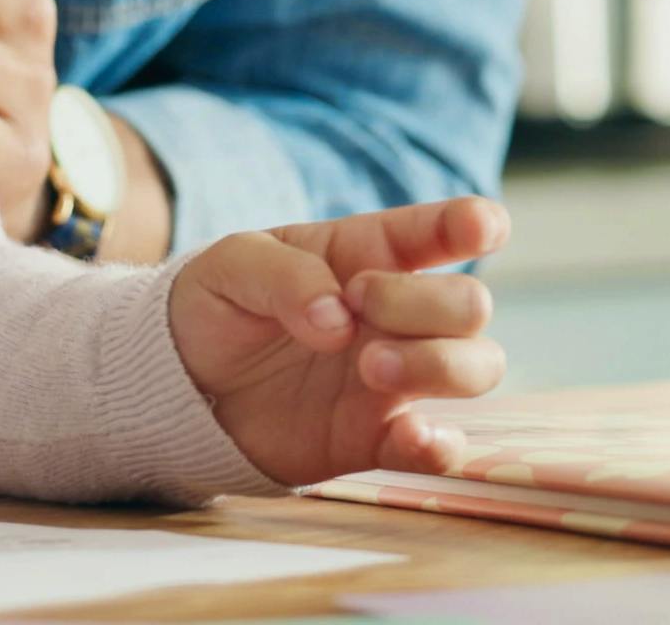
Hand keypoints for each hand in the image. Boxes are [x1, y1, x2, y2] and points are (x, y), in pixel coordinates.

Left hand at [169, 195, 509, 489]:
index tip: (483, 224)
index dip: (468, 223)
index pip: (431, 232)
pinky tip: (414, 436)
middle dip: (424, 302)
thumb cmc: (219, 303)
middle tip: (358, 302)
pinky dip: (441, 445)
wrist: (186, 380)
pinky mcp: (378, 436)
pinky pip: (440, 445)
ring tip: (369, 366)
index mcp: (362, 254)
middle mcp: (394, 314)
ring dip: (439, 365)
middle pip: (468, 304)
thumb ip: (286, 276)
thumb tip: (340, 322)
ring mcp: (395, 375)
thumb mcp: (233, 264)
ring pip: (477, 367)